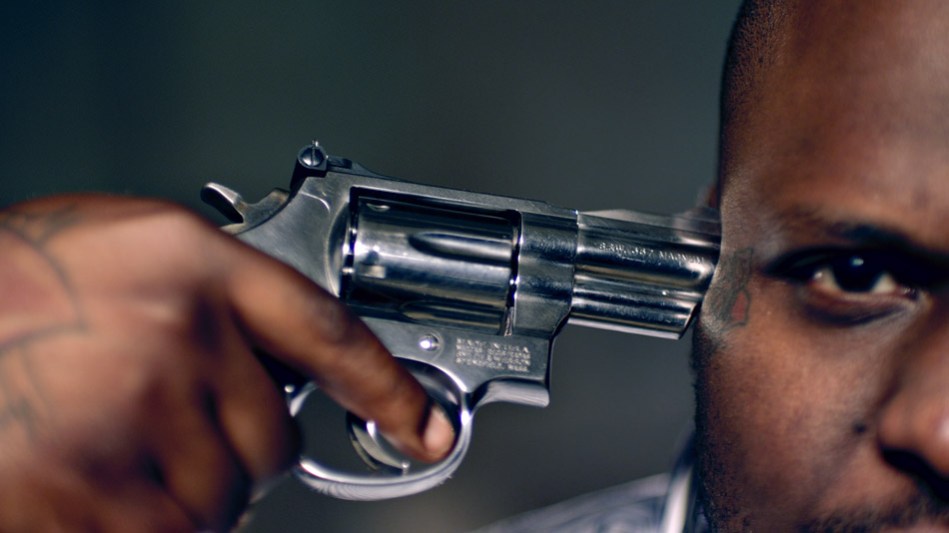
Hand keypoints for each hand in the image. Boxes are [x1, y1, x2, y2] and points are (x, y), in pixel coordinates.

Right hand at [0, 196, 453, 530]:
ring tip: (98, 440)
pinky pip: (175, 531)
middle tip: (148, 418)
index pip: (324, 328)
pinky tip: (86, 481)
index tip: (427, 428)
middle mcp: (173, 329)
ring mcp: (137, 410)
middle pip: (272, 432)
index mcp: (181, 257)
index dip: (386, 386)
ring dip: (178, 487)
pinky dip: (145, 522)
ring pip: (226, 494)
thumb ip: (204, 302)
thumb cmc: (6, 296)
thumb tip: (280, 364)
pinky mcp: (97, 491)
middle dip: (227, 444)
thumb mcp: (115, 261)